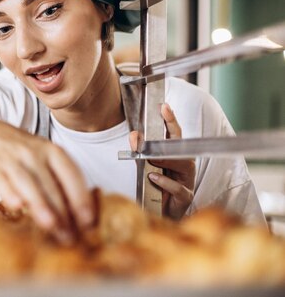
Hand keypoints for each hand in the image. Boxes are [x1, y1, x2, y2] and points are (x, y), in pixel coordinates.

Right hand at [0, 120, 92, 239]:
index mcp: (53, 152)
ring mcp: (12, 161)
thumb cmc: (26, 156)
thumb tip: (83, 219)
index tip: (88, 220)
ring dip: (40, 204)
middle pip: (50, 185)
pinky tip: (17, 206)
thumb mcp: (48, 160)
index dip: (80, 198)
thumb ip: (63, 183)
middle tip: (69, 236)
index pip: (71, 175)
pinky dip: (9, 193)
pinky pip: (2, 182)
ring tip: (50, 225)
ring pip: (28, 183)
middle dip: (62, 212)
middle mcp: (34, 154)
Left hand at [129, 103, 194, 219]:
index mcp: (176, 156)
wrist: (158, 213)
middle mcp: (185, 166)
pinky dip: (165, 182)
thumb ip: (140, 151)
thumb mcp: (144, 165)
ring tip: (150, 158)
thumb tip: (134, 135)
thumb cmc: (155, 187)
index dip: (171, 120)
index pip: (175, 135)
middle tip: (154, 132)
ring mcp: (187, 181)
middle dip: (169, 137)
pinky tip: (153, 177)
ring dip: (165, 160)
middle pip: (181, 147)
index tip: (164, 107)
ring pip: (183, 165)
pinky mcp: (185, 198)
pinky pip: (178, 188)